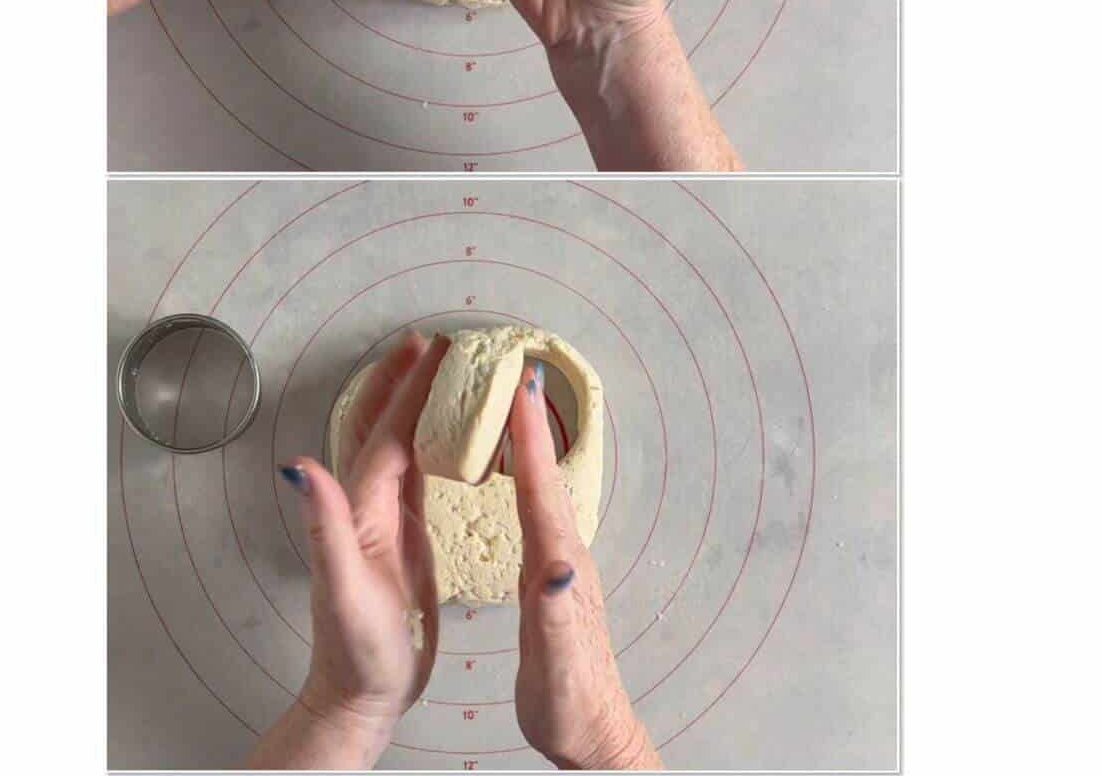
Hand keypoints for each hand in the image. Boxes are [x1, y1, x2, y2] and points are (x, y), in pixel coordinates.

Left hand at [248, 334, 449, 769]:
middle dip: (403, 378)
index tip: (434, 348)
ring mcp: (384, 516)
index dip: (410, 387)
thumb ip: (324, 527)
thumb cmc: (357, 651)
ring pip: (399, 441)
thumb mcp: (342, 592)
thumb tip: (301, 465)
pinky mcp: (403, 533)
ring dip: (414, 401)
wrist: (361, 693)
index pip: (388, 432)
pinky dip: (427, 439)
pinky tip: (443, 431)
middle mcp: (367, 502)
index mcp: (361, 508)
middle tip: (432, 342)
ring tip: (437, 371)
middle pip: (383, 424)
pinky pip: (415, 470)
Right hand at [510, 360, 661, 769]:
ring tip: (514, 405)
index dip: (529, 438)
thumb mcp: (556, 665)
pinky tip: (516, 471)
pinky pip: (537, 507)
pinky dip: (527, 476)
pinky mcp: (553, 575)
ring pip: (543, 487)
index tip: (520, 388)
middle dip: (531, 424)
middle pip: (546, 475)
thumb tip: (555, 564)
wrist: (593, 733)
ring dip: (530, 444)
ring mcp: (561, 563)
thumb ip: (553, 614)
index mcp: (558, 566)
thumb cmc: (569, 703)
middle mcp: (564, 554)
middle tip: (516, 374)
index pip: (541, 490)